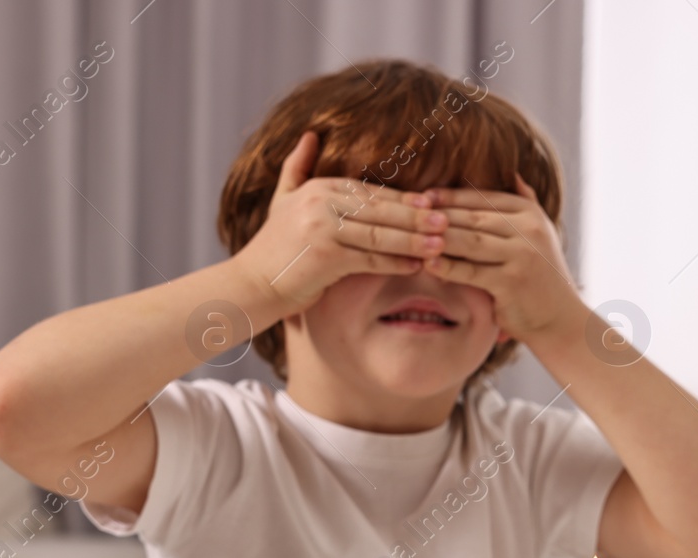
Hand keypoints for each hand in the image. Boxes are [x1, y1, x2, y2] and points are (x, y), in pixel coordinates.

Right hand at [232, 131, 448, 315]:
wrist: (250, 284)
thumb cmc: (273, 247)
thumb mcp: (282, 200)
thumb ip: (297, 167)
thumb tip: (310, 134)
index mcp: (318, 187)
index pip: (371, 191)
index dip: (404, 198)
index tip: (433, 202)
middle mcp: (321, 203)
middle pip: (380, 210)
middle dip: (416, 217)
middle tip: (447, 221)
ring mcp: (322, 229)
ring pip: (379, 233)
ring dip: (413, 239)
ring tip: (440, 243)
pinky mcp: (326, 256)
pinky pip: (370, 259)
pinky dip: (396, 262)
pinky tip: (417, 265)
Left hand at [420, 175, 586, 347]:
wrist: (560, 319)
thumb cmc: (541, 276)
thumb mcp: (540, 233)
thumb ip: (526, 202)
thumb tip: (513, 172)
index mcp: (530, 213)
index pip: (482, 197)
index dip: (450, 196)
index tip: (422, 196)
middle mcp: (528, 229)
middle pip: (472, 217)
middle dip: (438, 215)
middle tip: (408, 213)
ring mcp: (521, 255)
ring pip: (470, 241)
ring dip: (439, 238)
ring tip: (411, 236)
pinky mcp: (511, 282)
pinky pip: (471, 271)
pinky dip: (447, 267)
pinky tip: (427, 265)